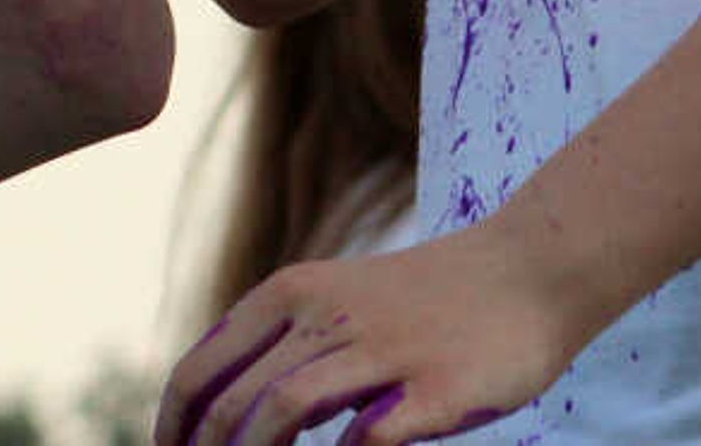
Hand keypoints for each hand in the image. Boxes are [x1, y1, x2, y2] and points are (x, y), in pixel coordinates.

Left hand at [159, 226, 583, 445]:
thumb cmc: (425, 301)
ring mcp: (381, 351)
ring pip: (283, 411)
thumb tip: (218, 412)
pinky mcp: (433, 388)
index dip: (172, 430)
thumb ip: (282, 343)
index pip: (201, 371)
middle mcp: (326, 316)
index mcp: (293, 294)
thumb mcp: (336, 300)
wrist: (527, 271)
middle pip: (234, 402)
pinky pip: (366, 438)